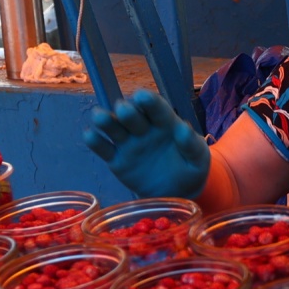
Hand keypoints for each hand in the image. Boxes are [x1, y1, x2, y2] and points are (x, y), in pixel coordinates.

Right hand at [80, 89, 210, 199]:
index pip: (157, 109)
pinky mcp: (117, 160)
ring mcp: (128, 144)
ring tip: (100, 117)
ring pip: (113, 128)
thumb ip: (192, 145)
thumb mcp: (198, 158)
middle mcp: (144, 129)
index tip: (142, 96)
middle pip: (132, 115)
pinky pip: (104, 149)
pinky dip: (95, 142)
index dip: (149, 102)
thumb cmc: (190, 168)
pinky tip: (90, 135)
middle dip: (127, 111)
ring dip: (105, 121)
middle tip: (124, 110)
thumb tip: (184, 129)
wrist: (177, 192)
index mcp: (165, 124)